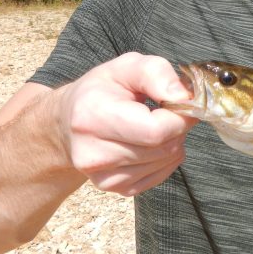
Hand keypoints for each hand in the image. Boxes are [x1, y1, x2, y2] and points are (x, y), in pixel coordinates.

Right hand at [56, 52, 197, 195]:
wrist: (69, 121)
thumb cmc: (103, 89)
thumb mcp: (127, 65)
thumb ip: (156, 73)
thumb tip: (183, 96)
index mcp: (93, 117)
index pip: (155, 131)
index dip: (179, 115)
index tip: (182, 101)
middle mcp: (93, 154)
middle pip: (164, 147)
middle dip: (178, 126)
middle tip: (168, 109)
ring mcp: (103, 177)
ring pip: (166, 161)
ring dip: (173, 140)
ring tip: (155, 122)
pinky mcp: (115, 188)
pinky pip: (161, 174)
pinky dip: (166, 155)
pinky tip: (151, 140)